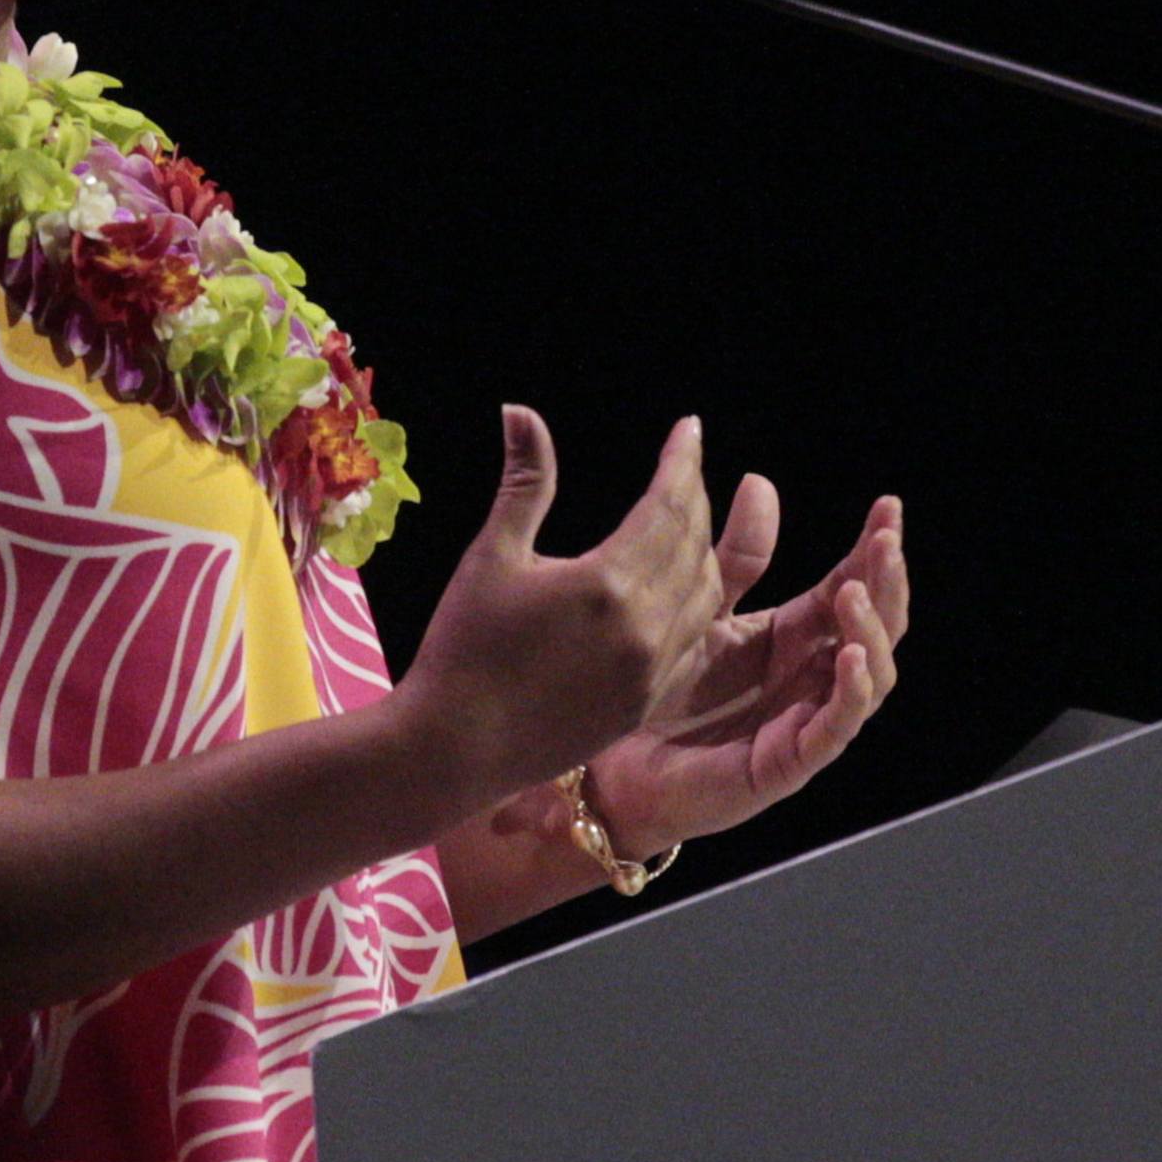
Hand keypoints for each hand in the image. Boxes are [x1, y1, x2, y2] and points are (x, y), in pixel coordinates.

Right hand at [394, 407, 725, 811]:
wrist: (456, 750)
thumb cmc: (464, 647)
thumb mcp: (492, 555)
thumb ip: (525, 481)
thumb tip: (520, 411)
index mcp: (609, 584)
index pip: (669, 504)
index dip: (682, 461)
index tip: (689, 427)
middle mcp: (646, 628)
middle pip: (695, 544)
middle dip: (694, 496)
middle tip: (682, 464)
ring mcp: (653, 672)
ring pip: (705, 593)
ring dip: (702, 547)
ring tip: (684, 516)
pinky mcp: (647, 704)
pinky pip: (695, 640)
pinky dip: (697, 601)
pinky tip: (680, 585)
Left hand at [583, 478, 904, 854]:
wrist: (613, 769)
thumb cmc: (659, 695)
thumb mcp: (700, 610)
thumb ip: (737, 556)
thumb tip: (760, 480)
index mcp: (794, 638)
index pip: (852, 587)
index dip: (874, 551)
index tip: (888, 506)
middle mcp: (812, 677)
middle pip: (877, 626)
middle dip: (887, 581)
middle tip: (885, 540)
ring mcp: (807, 720)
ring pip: (873, 675)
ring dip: (873, 630)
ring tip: (856, 589)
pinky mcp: (790, 762)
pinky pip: (837, 727)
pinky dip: (853, 692)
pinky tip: (850, 655)